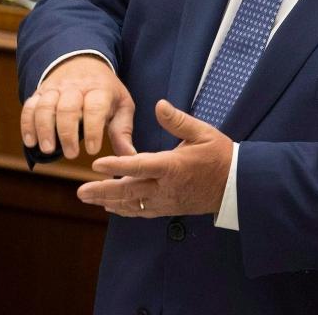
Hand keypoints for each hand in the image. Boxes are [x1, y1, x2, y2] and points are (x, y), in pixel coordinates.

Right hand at [20, 54, 135, 158]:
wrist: (82, 61)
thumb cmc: (105, 90)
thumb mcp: (122, 104)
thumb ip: (123, 131)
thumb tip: (130, 157)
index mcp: (100, 89)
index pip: (95, 107)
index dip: (93, 129)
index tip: (93, 150)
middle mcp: (75, 87)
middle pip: (67, 108)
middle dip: (67, 132)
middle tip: (71, 154)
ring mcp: (55, 89)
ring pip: (45, 106)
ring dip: (44, 129)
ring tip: (48, 150)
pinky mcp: (40, 92)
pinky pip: (29, 106)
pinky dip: (27, 124)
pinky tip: (30, 142)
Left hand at [77, 99, 232, 217]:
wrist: (237, 186)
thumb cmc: (220, 156)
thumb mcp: (202, 132)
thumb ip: (177, 120)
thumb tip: (159, 105)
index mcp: (173, 166)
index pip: (139, 166)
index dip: (116, 166)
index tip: (96, 165)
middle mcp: (166, 187)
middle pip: (129, 192)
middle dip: (103, 192)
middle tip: (80, 192)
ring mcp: (167, 201)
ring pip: (133, 205)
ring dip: (109, 202)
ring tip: (89, 199)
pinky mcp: (169, 208)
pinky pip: (143, 212)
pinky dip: (125, 210)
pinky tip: (112, 206)